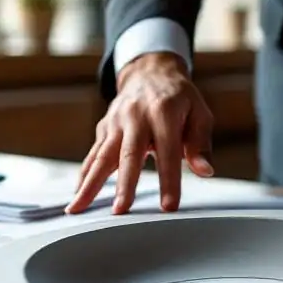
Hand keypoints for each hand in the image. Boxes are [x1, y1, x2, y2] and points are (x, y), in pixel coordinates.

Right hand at [67, 52, 214, 215]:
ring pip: (101, 156)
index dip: (168, 180)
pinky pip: (92, 155)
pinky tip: (77, 196)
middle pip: (129, 154)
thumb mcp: (199, 113)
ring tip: (79, 208)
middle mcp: (135, 116)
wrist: (150, 73)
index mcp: (163, 112)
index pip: (168, 152)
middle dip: (124, 184)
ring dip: (91, 184)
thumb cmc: (179, 98)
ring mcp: (116, 122)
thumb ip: (200, 143)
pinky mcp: (104, 129)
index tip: (168, 205)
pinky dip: (84, 176)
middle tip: (121, 210)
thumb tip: (204, 170)